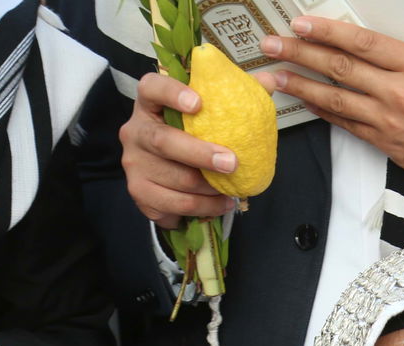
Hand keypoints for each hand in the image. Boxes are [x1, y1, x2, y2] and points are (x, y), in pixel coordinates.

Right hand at [119, 72, 253, 226]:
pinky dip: (204, 207)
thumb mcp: (209, 116)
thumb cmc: (191, 140)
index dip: (171, 92)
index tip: (197, 102)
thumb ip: (235, 96)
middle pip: (163, 141)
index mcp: (150, 105)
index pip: (151, 88)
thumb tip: (269, 80)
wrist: (166, 180)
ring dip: (209, 188)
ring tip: (233, 191)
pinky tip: (222, 203)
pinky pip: (176, 204)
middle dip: (200, 153)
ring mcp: (134, 163)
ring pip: (176, 179)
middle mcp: (135, 132)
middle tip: (231, 162)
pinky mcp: (140, 192)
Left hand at [261, 17, 403, 223]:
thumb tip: (377, 48)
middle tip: (271, 45)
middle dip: (300, 53)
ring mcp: (391, 121)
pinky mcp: (387, 145)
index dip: (327, 31)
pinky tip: (305, 102)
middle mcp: (401, 93)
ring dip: (300, 86)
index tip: (301, 23)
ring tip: (273, 76)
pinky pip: (347, 124)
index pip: (363, 42)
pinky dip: (324, 112)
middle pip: (340, 67)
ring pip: (335, 99)